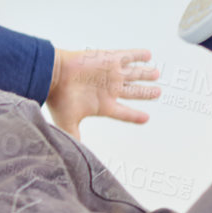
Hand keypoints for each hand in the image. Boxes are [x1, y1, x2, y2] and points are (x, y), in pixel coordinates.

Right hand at [45, 48, 161, 139]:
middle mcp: (109, 89)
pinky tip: (149, 55)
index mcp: (103, 105)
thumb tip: (77, 157)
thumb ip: (75, 137)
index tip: (146, 118)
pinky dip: (139, 55)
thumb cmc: (60, 99)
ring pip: (134, 74)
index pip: (124, 112)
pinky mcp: (110, 59)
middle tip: (158, 92)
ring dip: (145, 74)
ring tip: (156, 73)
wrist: (53, 75)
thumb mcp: (68, 123)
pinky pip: (129, 56)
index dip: (135, 116)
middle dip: (146, 93)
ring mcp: (111, 74)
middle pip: (133, 92)